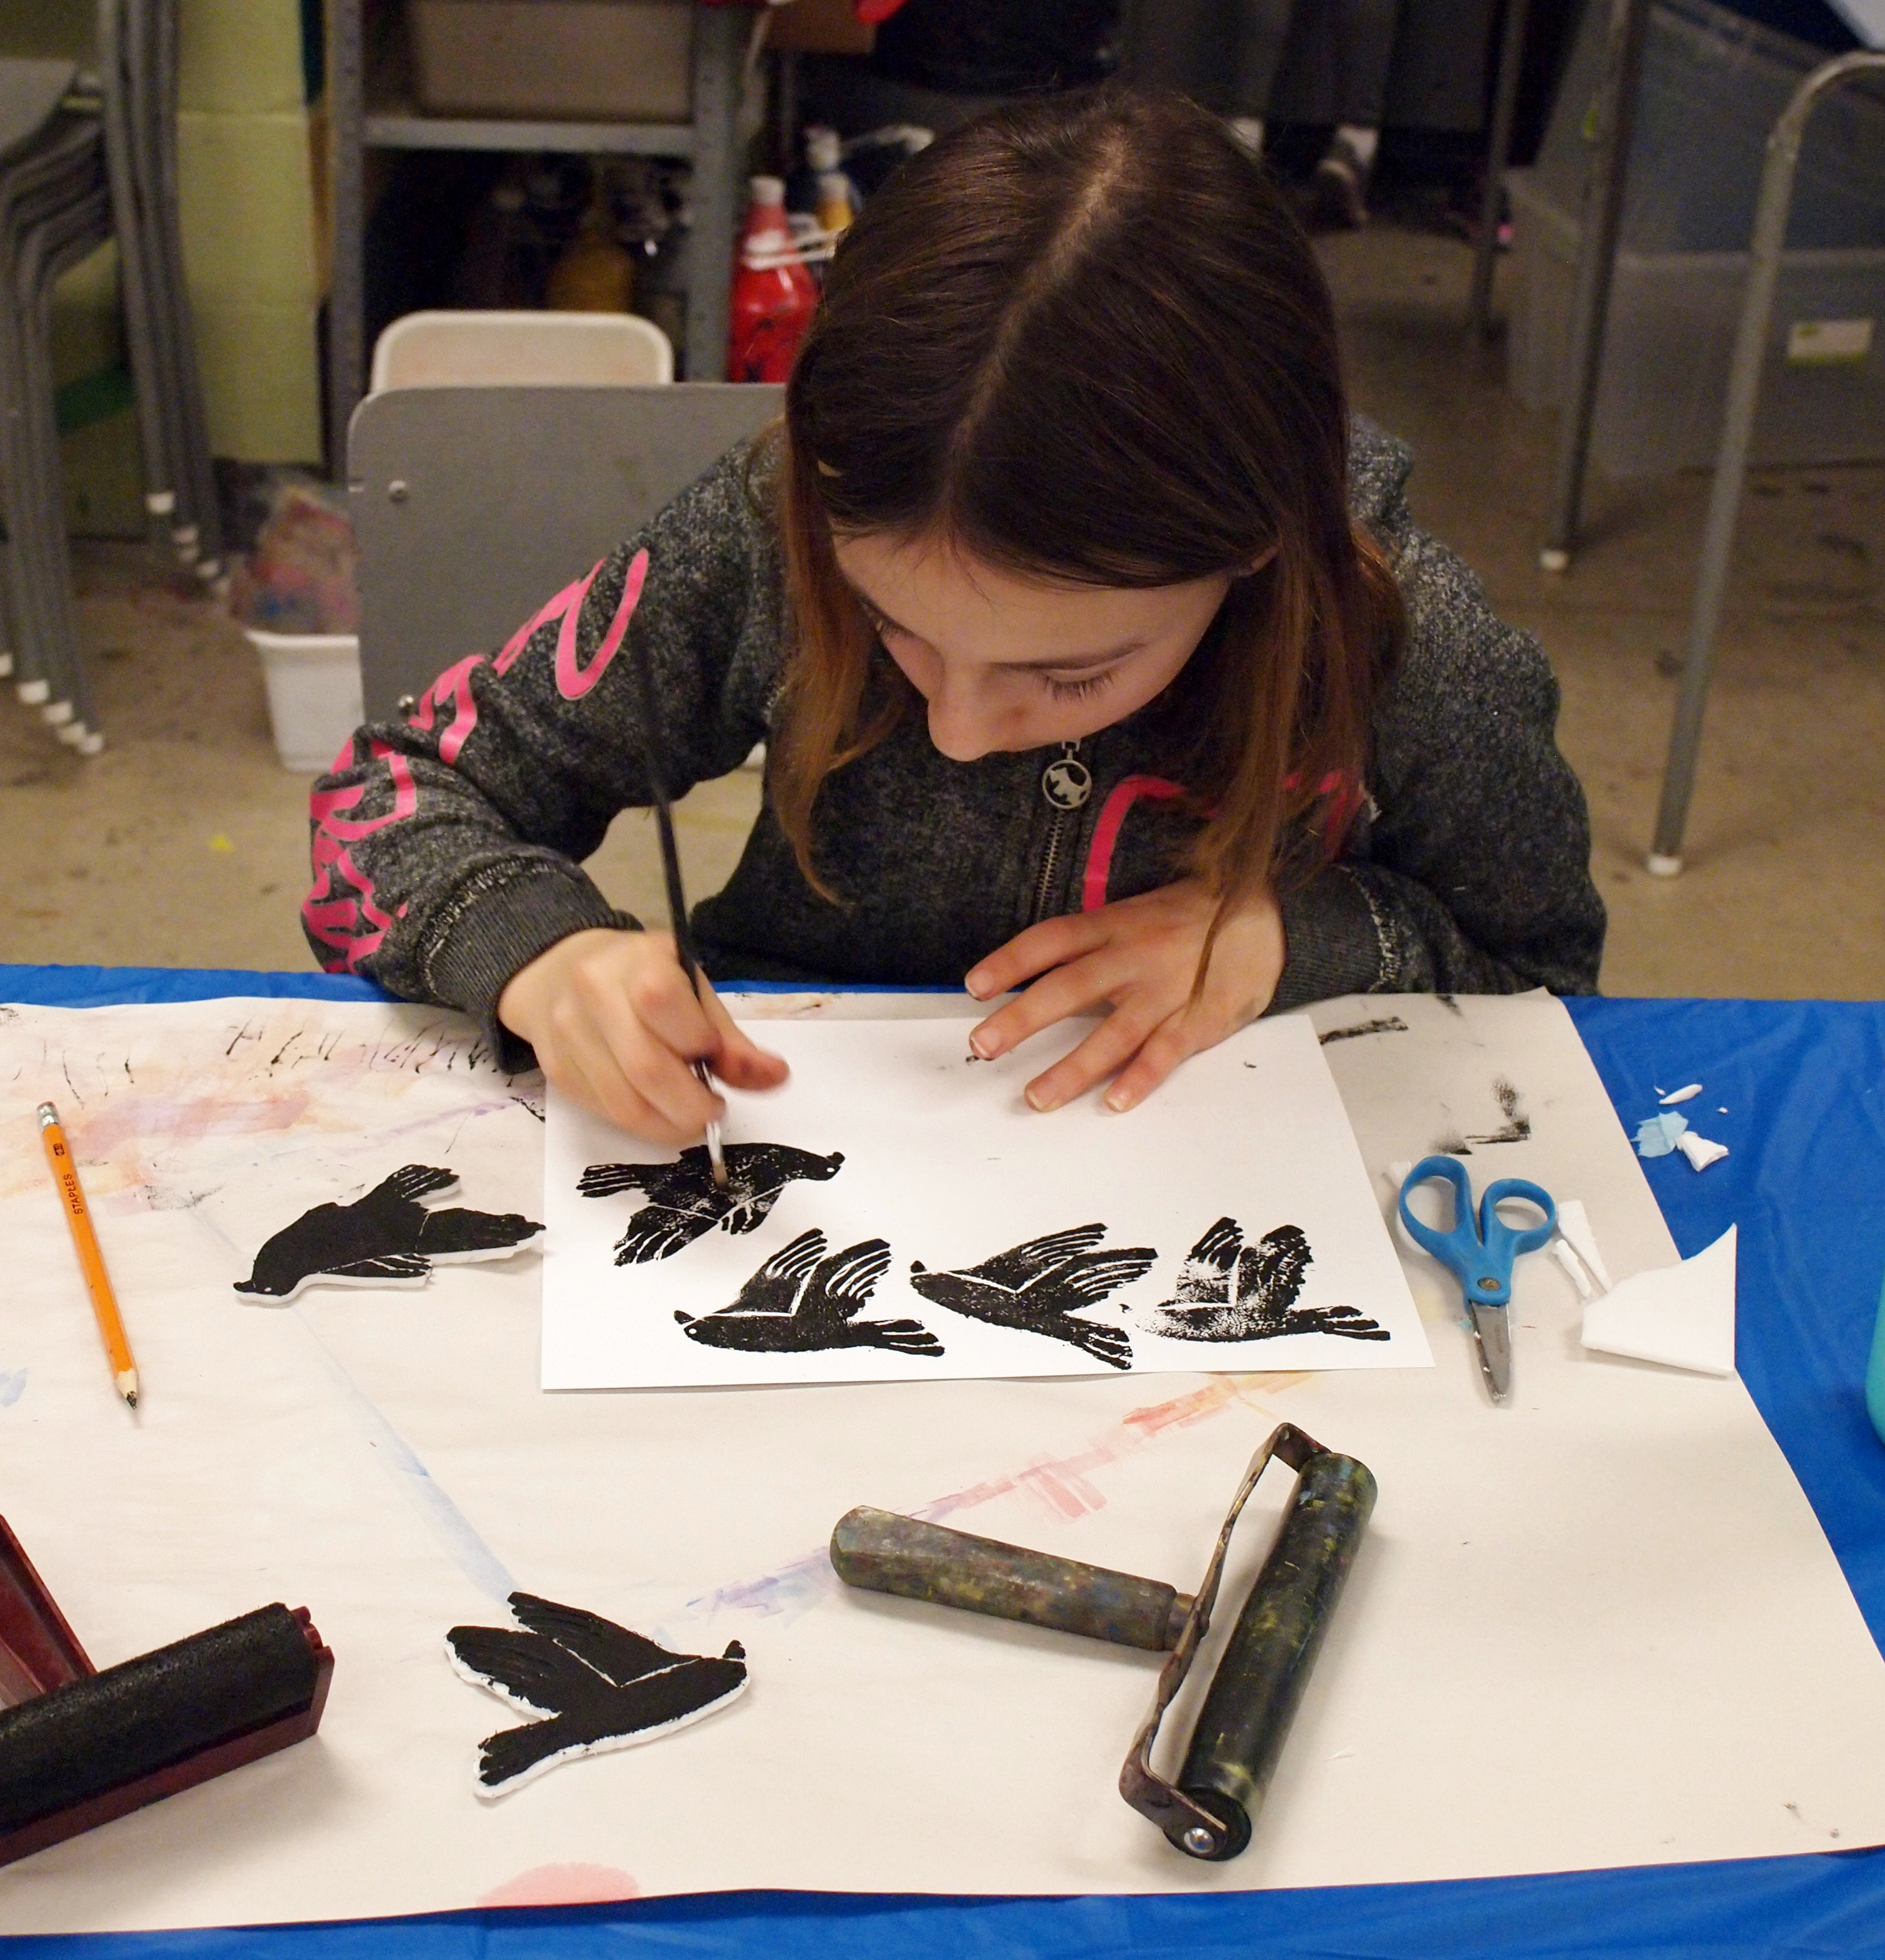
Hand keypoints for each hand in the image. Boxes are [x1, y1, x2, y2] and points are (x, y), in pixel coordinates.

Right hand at [498, 928, 786, 1144]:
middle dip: (692, 1106)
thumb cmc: (641, 977)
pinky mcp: (556, 1071)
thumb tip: (776, 1077)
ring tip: (689, 1117)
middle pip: (646, 1069)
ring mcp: (567, 1036)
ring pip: (623, 1105)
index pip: (662, 1002)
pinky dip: (641, 1123)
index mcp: (636, 961)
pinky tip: (655, 1110)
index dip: (698, 1042)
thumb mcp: (692, 990)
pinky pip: (605, 1113)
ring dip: (669, 1125)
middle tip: (713, 1111)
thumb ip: (731, 1039)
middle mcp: (593, 994)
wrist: (559, 972)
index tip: (714, 1057)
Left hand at [962, 879, 1285, 1114]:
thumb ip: (1094, 944)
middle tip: (983, 1046)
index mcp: (1115, 926)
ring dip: (1072, 1068)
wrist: (1269, 914)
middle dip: (1023, 1018)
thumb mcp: (1137, 914)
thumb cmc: (1192, 918)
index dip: (1012, 962)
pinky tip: (1113, 1102)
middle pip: (1070, 987)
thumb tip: (1037, 978)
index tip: (975, 985)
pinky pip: (1165, 1053)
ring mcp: (1166, 991)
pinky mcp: (1199, 1019)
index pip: (1052, 940)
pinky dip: (1140, 1078)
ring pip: (1113, 1033)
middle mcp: (1135, 957)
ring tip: (1037, 1097)